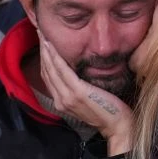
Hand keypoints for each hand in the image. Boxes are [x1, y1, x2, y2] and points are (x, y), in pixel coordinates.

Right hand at [37, 35, 132, 154]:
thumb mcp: (88, 100)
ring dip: (46, 51)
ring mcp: (67, 98)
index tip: (42, 42)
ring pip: (51, 69)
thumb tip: (76, 72)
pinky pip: (63, 71)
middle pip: (46, 71)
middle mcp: (60, 100)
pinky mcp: (77, 93)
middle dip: (41, 51)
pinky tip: (52, 46)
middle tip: (39, 32)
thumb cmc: (108, 111)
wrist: (118, 126)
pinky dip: (56, 57)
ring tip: (43, 35)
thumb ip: (78, 88)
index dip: (43, 58)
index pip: (47, 77)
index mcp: (61, 102)